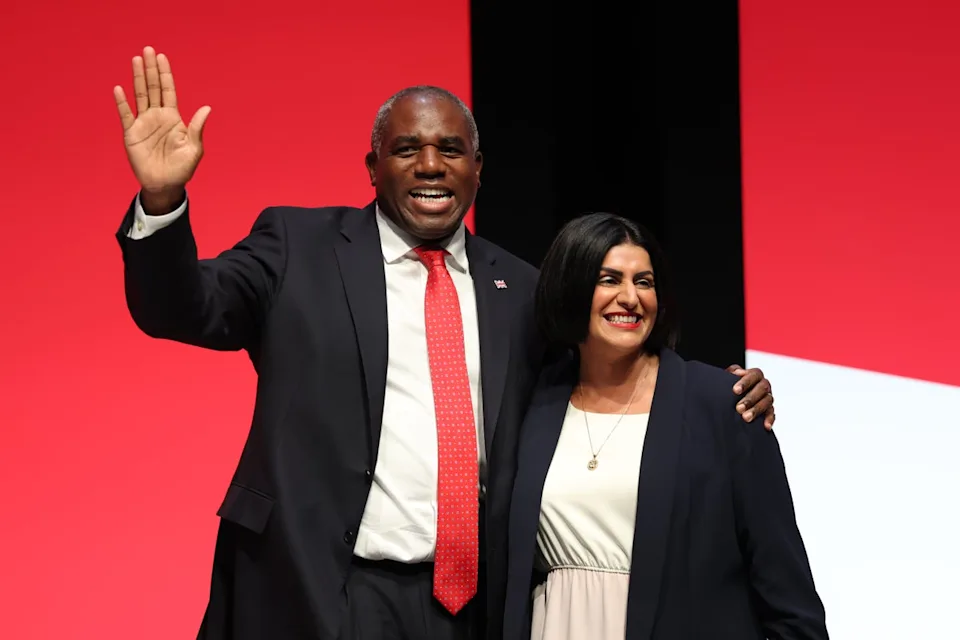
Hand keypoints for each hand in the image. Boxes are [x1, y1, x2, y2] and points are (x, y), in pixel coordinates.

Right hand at [113, 46, 210, 213]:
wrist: (165, 185)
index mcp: (173, 118)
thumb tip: (207, 108)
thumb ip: (197, 127)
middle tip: (147, 50)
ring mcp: (143, 123)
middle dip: (151, 69)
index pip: (169, 90)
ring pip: (140, 95)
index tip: (162, 57)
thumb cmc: (182, 168)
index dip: (165, 74)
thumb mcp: (194, 149)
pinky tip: (119, 89)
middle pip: (153, 88)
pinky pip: (126, 114)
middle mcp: (157, 116)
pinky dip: (122, 102)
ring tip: (135, 60)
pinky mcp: (131, 134)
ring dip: (137, 78)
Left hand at [726, 365, 774, 429]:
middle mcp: (763, 385)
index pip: (754, 375)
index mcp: (755, 375)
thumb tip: (737, 372)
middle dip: (750, 399)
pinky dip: (769, 419)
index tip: (735, 390)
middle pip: (762, 389)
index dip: (745, 382)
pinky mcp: (769, 409)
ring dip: (756, 410)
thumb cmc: (729, 385)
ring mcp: (767, 397)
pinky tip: (765, 426)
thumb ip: (732, 372)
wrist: (731, 397)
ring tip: (746, 417)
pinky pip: (772, 413)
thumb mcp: (727, 376)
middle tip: (738, 408)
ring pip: (767, 401)